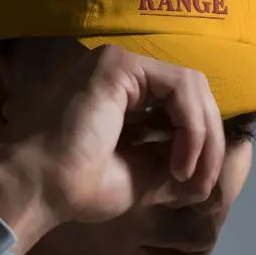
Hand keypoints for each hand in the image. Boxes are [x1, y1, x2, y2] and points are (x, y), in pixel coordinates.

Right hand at [0, 44, 224, 232]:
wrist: (43, 191)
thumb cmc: (82, 189)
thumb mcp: (147, 176)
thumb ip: (178, 163)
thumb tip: (212, 172)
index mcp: (127, 95)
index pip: (184, 106)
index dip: (204, 147)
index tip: (196, 190)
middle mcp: (124, 73)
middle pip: (195, 94)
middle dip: (210, 143)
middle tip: (200, 185)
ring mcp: (120, 63)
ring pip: (193, 88)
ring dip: (204, 138)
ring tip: (189, 177)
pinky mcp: (119, 65)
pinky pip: (180, 88)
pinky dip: (192, 129)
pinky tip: (180, 164)